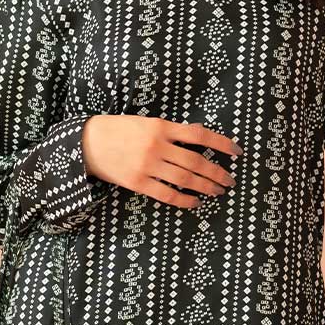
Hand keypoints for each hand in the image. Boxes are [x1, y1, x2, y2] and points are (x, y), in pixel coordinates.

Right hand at [81, 115, 240, 209]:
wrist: (87, 143)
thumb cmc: (119, 129)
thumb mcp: (146, 122)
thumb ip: (172, 130)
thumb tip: (199, 136)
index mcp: (161, 126)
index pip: (200, 135)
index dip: (221, 144)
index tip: (237, 152)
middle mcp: (157, 146)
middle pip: (196, 161)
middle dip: (217, 172)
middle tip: (230, 180)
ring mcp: (148, 166)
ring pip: (185, 179)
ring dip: (206, 187)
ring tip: (218, 191)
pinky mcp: (138, 183)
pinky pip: (168, 195)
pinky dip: (185, 200)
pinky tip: (196, 202)